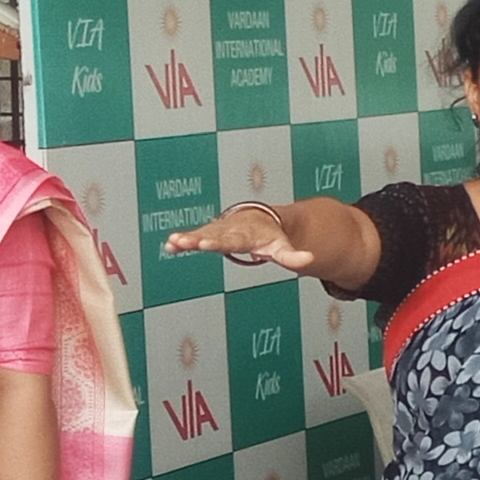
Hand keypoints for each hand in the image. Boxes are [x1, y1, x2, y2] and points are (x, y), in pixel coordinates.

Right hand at [164, 202, 312, 271]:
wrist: (259, 219)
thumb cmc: (269, 237)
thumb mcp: (281, 247)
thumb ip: (293, 256)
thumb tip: (310, 260)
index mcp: (246, 234)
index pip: (233, 240)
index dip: (220, 242)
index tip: (207, 244)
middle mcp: (229, 230)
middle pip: (214, 236)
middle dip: (201, 239)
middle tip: (188, 243)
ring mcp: (217, 231)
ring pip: (201, 234)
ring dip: (187, 239)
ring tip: (173, 243)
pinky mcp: (208, 233)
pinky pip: (193, 236)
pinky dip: (182, 240)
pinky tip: (169, 245)